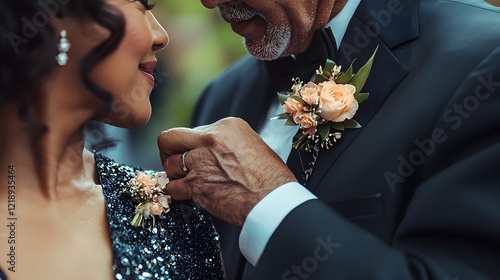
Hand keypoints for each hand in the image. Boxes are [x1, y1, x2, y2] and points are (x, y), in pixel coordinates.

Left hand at [158, 117, 296, 225]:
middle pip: (169, 139)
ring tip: (188, 181)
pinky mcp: (196, 185)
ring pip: (170, 165)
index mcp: (226, 126)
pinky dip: (177, 191)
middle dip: (168, 151)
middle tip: (174, 162)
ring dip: (176, 175)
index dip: (190, 145)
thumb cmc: (270, 177)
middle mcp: (210, 139)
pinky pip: (173, 186)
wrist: (273, 200)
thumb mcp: (251, 144)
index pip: (192, 130)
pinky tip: (186, 193)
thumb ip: (225, 143)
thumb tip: (210, 150)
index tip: (194, 155)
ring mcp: (201, 162)